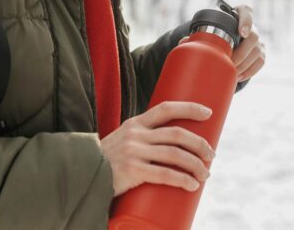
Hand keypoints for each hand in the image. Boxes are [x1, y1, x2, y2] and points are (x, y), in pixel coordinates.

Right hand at [100, 101, 215, 196]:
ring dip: (196, 165)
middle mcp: (136, 134)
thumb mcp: (123, 141)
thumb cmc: (108, 161)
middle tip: (212, 155)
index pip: (166, 108)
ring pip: (175, 154)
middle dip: (200, 144)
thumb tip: (174, 146)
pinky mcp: (132, 171)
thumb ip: (143, 140)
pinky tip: (192, 185)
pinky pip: (164, 174)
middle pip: (177, 134)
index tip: (208, 113)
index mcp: (135, 123)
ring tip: (205, 174)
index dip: (189, 108)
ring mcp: (134, 152)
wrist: (82, 174)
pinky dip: (182, 179)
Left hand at [178, 3, 265, 82]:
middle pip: (254, 36)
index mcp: (238, 14)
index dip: (247, 21)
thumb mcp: (210, 30)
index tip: (242, 33)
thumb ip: (198, 35)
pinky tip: (238, 76)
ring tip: (232, 73)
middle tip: (230, 62)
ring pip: (257, 51)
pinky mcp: (261, 52)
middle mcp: (251, 26)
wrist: (227, 40)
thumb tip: (183, 42)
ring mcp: (258, 40)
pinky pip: (260, 62)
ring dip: (244, 64)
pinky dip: (249, 71)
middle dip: (242, 52)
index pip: (247, 11)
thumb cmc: (216, 33)